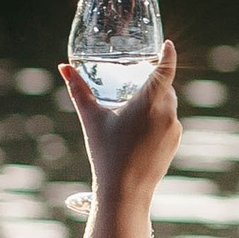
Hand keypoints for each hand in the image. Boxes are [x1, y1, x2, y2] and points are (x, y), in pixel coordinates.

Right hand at [62, 39, 180, 202]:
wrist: (124, 193)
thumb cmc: (106, 155)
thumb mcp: (91, 120)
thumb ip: (79, 91)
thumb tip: (64, 68)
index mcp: (148, 102)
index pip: (165, 69)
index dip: (167, 53)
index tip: (166, 44)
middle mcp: (167, 113)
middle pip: (164, 87)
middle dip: (151, 83)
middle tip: (134, 81)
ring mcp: (174, 128)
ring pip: (166, 104)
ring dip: (153, 102)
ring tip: (131, 113)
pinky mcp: (175, 142)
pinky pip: (168, 122)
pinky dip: (156, 120)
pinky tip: (137, 133)